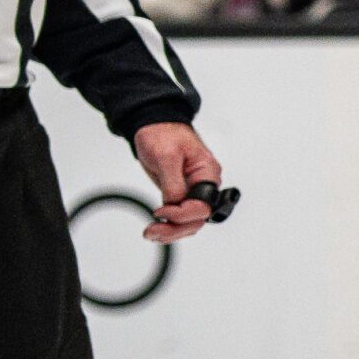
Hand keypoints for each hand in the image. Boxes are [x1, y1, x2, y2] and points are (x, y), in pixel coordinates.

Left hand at [132, 122, 224, 243]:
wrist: (153, 124)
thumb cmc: (163, 133)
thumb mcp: (167, 156)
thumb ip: (173, 182)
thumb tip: (174, 204)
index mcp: (207, 174)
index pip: (203, 206)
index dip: (182, 214)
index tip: (161, 211)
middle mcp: (204, 186)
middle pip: (198, 219)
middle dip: (176, 229)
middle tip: (153, 232)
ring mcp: (192, 191)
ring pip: (189, 222)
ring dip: (171, 231)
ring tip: (150, 234)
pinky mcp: (180, 194)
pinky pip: (179, 217)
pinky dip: (168, 226)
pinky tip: (155, 229)